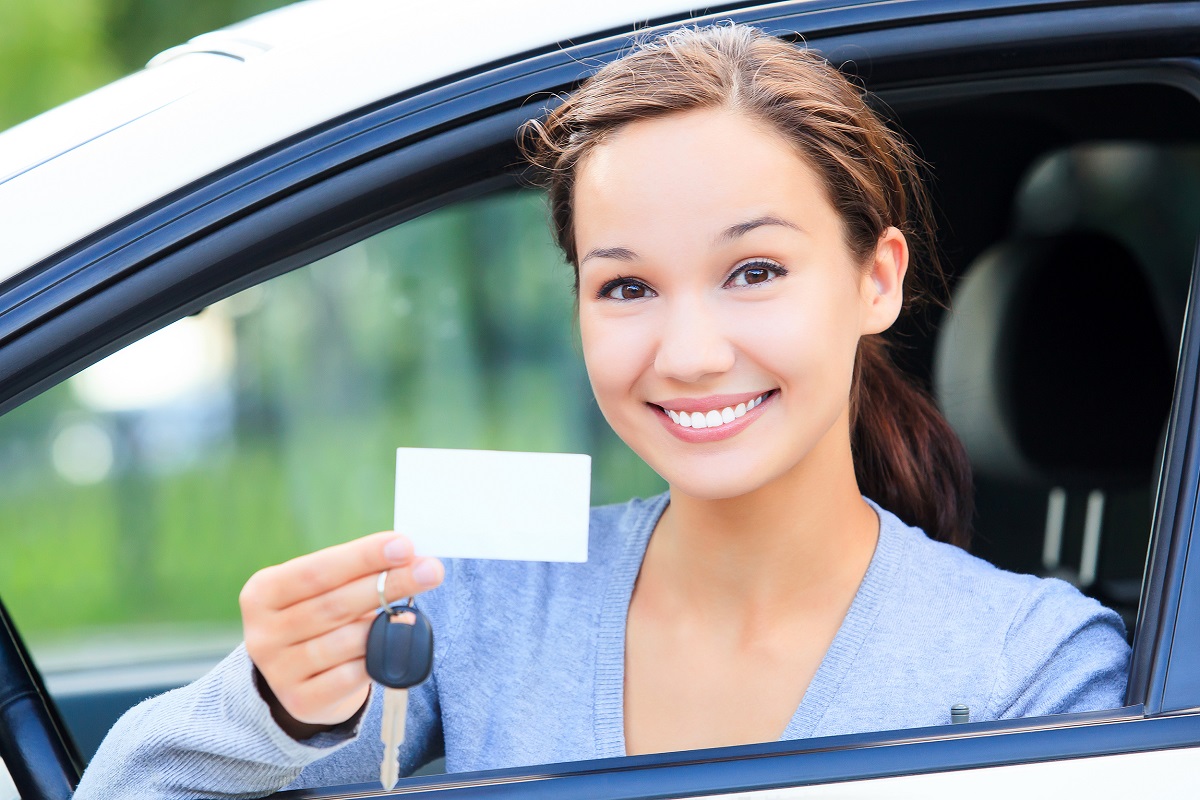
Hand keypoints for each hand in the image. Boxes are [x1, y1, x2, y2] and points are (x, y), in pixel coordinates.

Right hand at [239, 532, 443, 735]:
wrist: (302, 677)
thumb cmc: (321, 616)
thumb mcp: (324, 589)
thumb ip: (357, 572)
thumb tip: (410, 557)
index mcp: (262, 593)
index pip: (317, 571)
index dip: (363, 557)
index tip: (404, 545)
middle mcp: (263, 633)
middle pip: (336, 605)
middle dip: (389, 584)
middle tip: (431, 570)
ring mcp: (279, 672)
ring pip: (347, 642)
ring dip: (387, 625)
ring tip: (412, 614)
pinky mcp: (302, 701)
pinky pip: (352, 676)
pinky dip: (376, 659)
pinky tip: (390, 649)